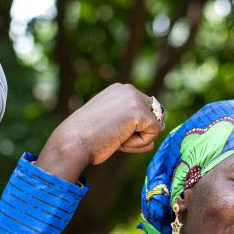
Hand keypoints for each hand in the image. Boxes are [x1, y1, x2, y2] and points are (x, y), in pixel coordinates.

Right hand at [36, 83, 164, 180]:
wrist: (73, 141)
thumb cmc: (87, 138)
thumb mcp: (111, 123)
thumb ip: (132, 122)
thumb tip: (160, 127)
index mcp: (120, 90)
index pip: (144, 110)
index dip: (134, 129)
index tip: (111, 132)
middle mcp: (129, 89)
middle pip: (154, 117)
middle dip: (139, 133)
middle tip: (114, 137)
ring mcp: (134, 99)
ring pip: (155, 125)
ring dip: (139, 139)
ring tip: (116, 139)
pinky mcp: (139, 112)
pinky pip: (154, 133)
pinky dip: (140, 144)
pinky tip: (120, 141)